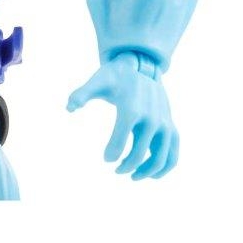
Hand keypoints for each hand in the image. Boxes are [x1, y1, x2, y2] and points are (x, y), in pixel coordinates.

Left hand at [67, 52, 178, 179]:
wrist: (142, 67)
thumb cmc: (115, 77)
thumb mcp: (97, 81)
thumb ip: (81, 94)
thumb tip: (68, 108)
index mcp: (130, 109)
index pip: (119, 141)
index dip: (111, 154)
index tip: (106, 159)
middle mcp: (151, 118)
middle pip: (139, 154)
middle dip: (126, 166)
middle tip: (116, 169)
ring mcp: (164, 124)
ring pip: (160, 159)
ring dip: (147, 172)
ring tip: (133, 175)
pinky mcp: (171, 127)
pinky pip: (173, 154)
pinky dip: (165, 168)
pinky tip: (152, 174)